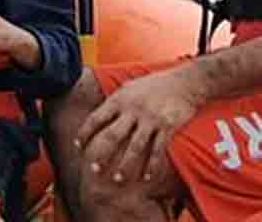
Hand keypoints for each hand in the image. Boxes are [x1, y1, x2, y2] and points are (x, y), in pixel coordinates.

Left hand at [76, 66, 206, 184]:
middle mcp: (133, 110)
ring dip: (125, 165)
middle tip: (93, 170)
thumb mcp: (129, 87)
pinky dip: (152, 165)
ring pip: (134, 147)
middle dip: (101, 154)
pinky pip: (157, 149)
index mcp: (120, 99)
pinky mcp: (167, 126)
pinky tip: (146, 177)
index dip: (84, 133)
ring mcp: (150, 119)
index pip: (96, 118)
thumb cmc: (154, 85)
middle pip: (112, 135)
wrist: (184, 81)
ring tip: (118, 179)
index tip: (77, 146)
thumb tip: (98, 115)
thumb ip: (114, 101)